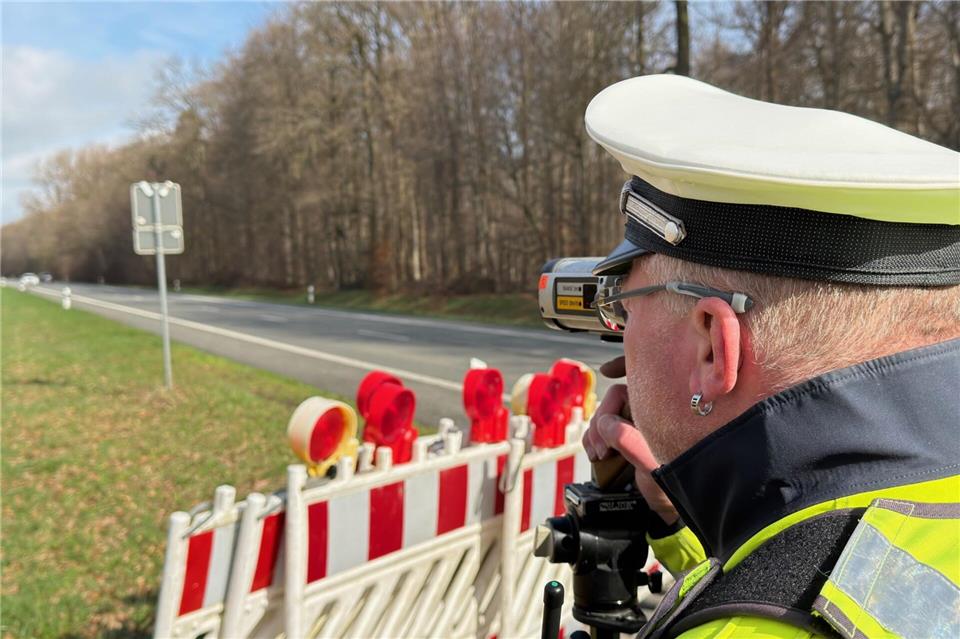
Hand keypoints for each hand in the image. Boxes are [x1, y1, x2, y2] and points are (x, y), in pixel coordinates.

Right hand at [582, 356, 678, 525]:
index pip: (644, 378)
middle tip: (601, 449)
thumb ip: (629, 441)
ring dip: (594, 431)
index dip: (625, 364)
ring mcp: (637, 426)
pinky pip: (602, 430)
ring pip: (606, 414)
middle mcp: (653, 413)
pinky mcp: (625, 439)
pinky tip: (593, 453)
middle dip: (602, 418)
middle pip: (616, 398)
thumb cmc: (675, 487)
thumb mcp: (654, 464)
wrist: (669, 512)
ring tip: (598, 455)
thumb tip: (605, 423)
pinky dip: (592, 438)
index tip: (606, 371)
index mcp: (666, 410)